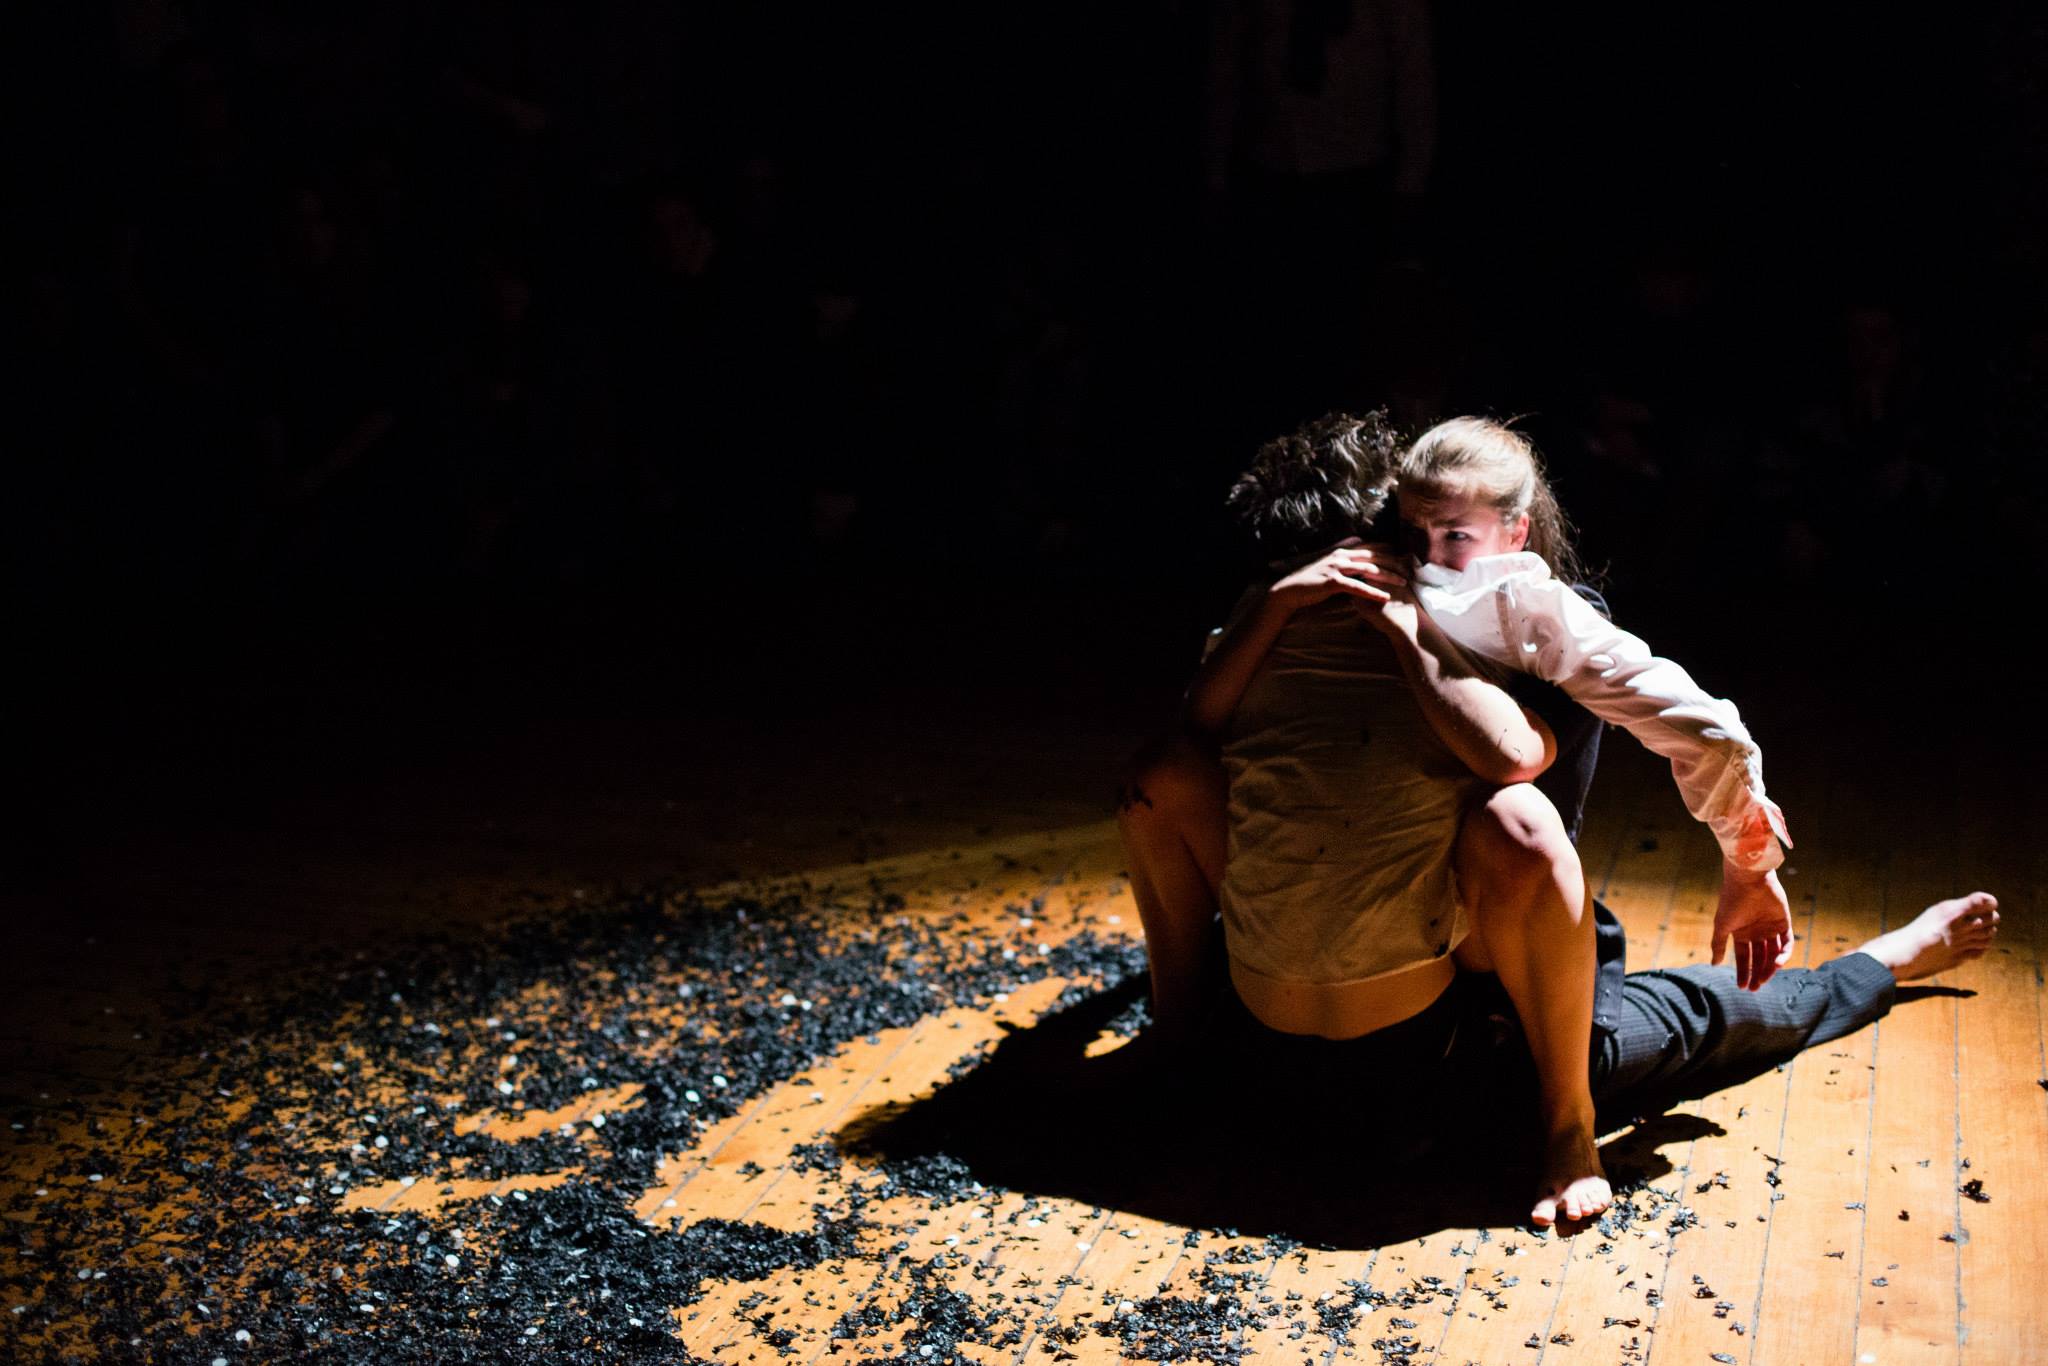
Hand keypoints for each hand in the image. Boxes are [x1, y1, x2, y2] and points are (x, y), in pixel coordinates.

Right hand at [1268, 539, 1406, 613]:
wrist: (1289, 590)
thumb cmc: (1310, 580)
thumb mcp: (1328, 563)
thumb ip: (1344, 552)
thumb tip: (1358, 542)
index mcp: (1342, 551)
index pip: (1371, 548)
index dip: (1390, 552)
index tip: (1406, 557)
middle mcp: (1341, 556)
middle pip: (1375, 558)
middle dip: (1395, 563)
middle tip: (1412, 569)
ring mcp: (1337, 567)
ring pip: (1369, 570)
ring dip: (1389, 576)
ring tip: (1404, 583)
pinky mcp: (1333, 581)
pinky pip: (1357, 587)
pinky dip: (1372, 592)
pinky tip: (1385, 597)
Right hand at [1712, 863, 1793, 990]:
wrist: (1747, 880)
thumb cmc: (1731, 901)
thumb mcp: (1722, 926)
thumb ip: (1718, 945)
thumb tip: (1714, 965)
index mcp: (1741, 933)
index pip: (1744, 957)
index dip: (1744, 972)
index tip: (1742, 987)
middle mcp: (1756, 932)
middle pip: (1759, 958)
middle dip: (1757, 973)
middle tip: (1754, 988)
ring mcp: (1771, 928)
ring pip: (1773, 953)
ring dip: (1770, 967)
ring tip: (1764, 979)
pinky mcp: (1784, 922)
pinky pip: (1786, 943)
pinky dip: (1784, 954)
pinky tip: (1777, 964)